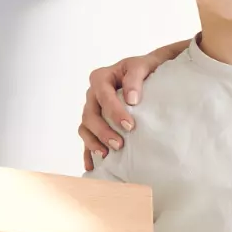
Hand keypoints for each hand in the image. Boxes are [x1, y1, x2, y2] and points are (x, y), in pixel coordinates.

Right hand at [80, 46, 179, 169]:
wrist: (146, 72)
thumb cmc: (143, 68)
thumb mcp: (141, 66)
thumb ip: (135, 78)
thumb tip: (131, 100)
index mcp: (101, 78)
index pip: (103, 96)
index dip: (114, 111)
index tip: (130, 126)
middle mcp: (93, 95)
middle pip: (90, 115)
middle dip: (103, 131)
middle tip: (119, 144)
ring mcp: (92, 110)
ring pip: (85, 128)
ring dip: (94, 142)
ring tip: (107, 155)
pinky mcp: (96, 123)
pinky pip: (87, 138)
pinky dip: (88, 152)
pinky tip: (92, 165)